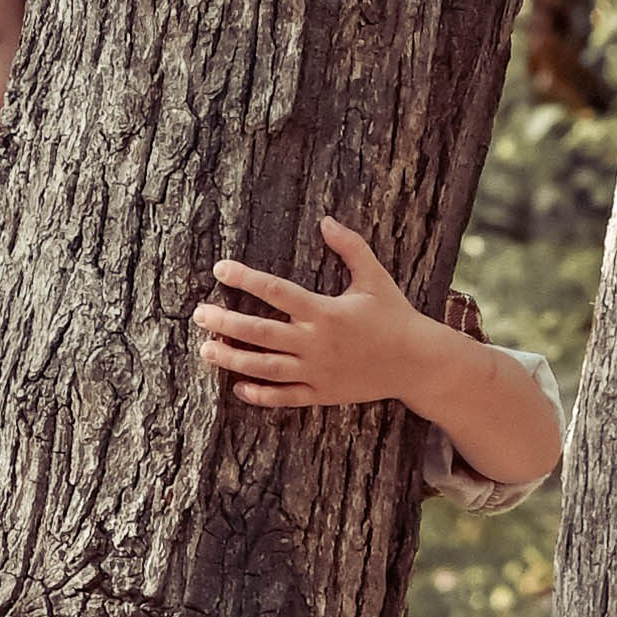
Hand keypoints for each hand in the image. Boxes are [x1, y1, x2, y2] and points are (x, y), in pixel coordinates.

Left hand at [193, 217, 429, 411]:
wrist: (418, 362)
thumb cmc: (395, 316)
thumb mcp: (375, 278)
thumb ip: (350, 247)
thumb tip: (327, 220)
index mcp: (325, 311)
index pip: (275, 291)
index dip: (244, 278)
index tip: (220, 269)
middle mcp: (316, 342)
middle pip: (260, 332)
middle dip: (225, 323)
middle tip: (199, 314)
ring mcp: (317, 371)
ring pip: (265, 367)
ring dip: (232, 360)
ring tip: (206, 350)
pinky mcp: (322, 393)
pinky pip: (285, 397)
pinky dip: (260, 395)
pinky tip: (239, 388)